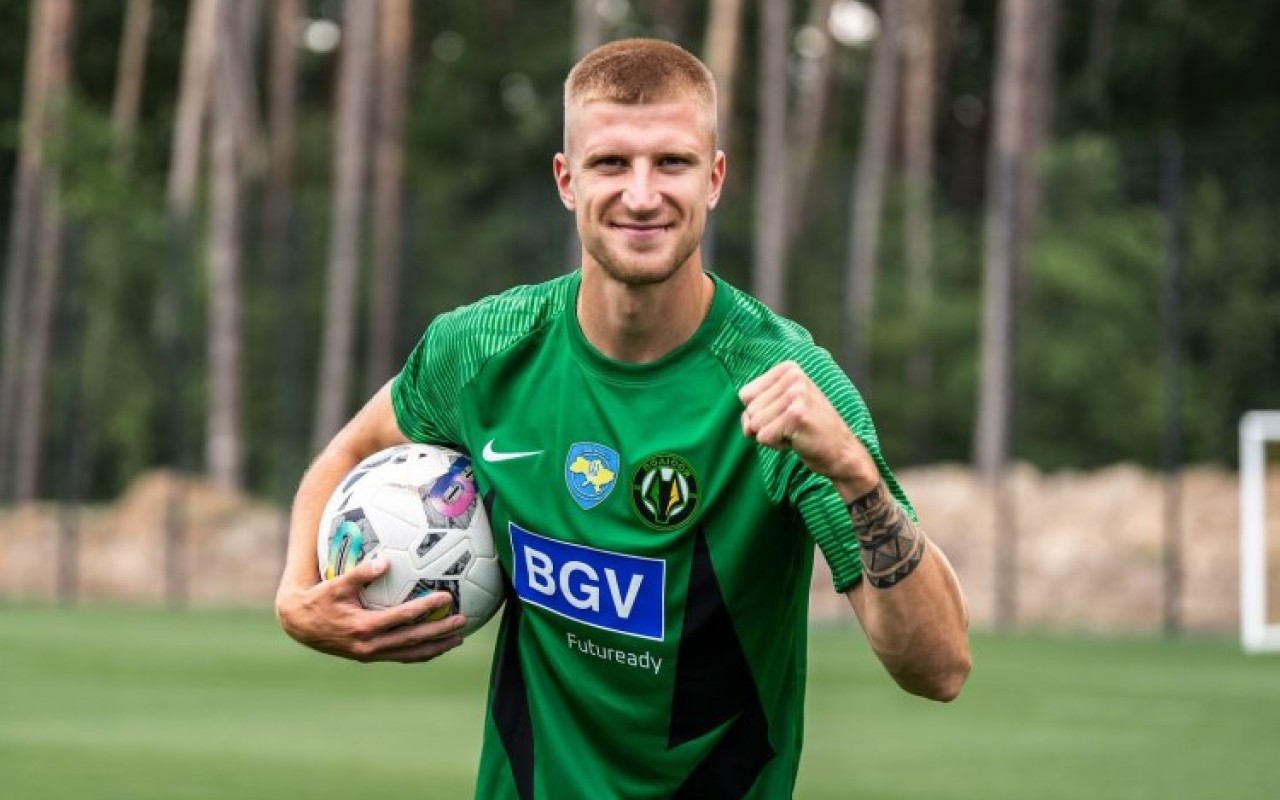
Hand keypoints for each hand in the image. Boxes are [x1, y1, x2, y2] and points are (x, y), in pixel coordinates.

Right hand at [275, 556, 466, 662]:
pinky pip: (401, 656)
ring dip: (436, 647)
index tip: (446, 597)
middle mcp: (369, 645)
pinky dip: (421, 653)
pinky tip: (436, 645)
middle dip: (440, 632)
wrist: (299, 625)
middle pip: (413, 640)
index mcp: (363, 627)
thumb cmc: (319, 600)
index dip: (425, 608)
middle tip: (462, 621)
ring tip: (458, 639)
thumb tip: (385, 562)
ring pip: (410, 654)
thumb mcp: (336, 584)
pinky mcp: (370, 656)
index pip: (402, 617)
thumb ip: (360, 574)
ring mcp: (370, 654)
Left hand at [738, 361, 880, 500]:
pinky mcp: (797, 415)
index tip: (785, 414)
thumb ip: (754, 413)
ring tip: (795, 432)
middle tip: (793, 426)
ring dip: (772, 436)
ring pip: (754, 424)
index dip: (760, 412)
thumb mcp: (779, 410)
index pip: (746, 394)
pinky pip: (763, 437)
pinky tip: (797, 440)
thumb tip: (747, 426)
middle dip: (766, 425)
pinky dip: (777, 445)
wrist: (842, 451)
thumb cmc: (808, 430)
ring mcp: (796, 394)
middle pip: (750, 410)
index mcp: (788, 369)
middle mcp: (793, 376)